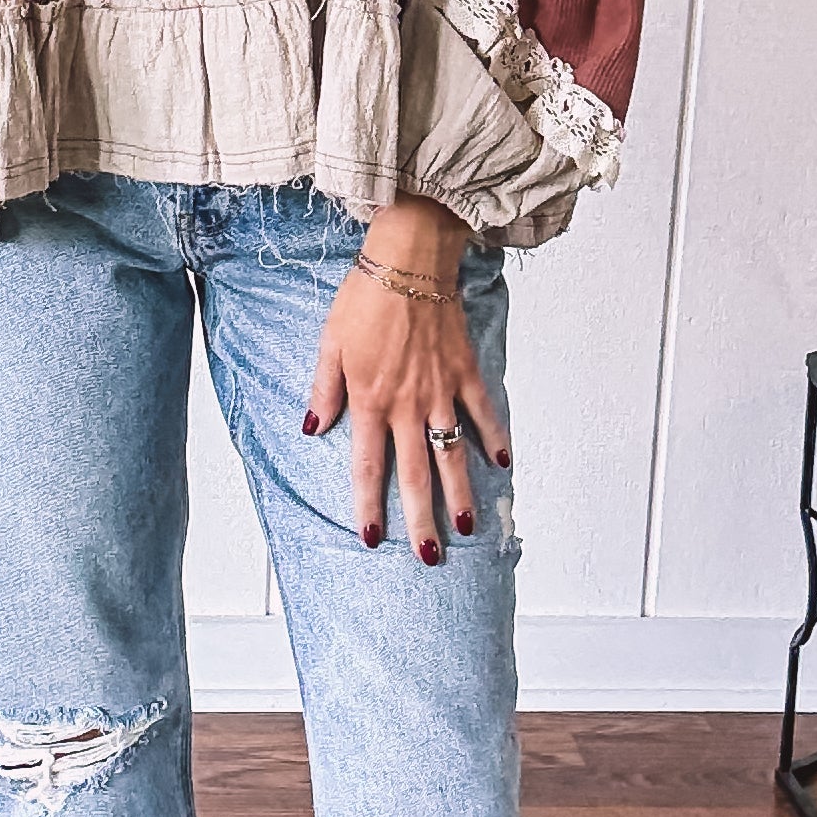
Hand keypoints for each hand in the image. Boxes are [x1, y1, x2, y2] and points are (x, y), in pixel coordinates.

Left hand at [305, 200, 509, 562]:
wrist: (409, 260)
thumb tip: (314, 430)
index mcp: (370, 400)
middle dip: (421, 519)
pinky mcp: (465, 371)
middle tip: (429, 556)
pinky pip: (482, 411)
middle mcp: (407, 404)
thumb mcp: (329, 344)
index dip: (369, 506)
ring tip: (465, 527)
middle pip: (416, 473)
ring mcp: (441, 390)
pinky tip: (502, 464)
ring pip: (452, 453)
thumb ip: (324, 391)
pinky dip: (493, 437)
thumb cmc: (365, 298)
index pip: (369, 467)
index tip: (373, 538)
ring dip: (459, 494)